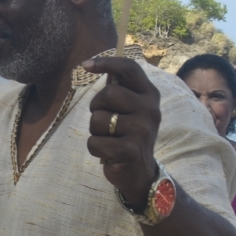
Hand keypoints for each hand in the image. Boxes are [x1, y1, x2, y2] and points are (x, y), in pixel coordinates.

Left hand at [82, 55, 161, 208]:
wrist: (140, 172)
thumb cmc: (128, 135)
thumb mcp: (130, 109)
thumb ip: (119, 88)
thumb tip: (93, 64)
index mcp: (149, 95)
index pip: (129, 69)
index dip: (106, 63)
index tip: (85, 65)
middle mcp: (150, 109)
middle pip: (108, 93)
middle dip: (96, 107)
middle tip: (105, 121)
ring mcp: (142, 130)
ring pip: (98, 119)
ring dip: (95, 131)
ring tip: (110, 138)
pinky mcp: (130, 150)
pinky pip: (95, 142)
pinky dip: (95, 148)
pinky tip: (109, 153)